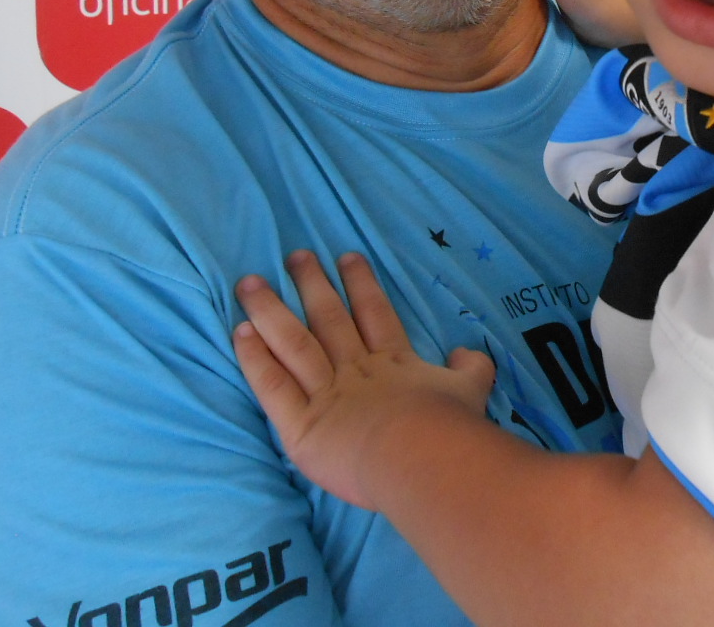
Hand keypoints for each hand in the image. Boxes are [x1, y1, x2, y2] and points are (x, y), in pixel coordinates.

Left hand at [233, 251, 495, 509]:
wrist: (421, 459)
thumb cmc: (449, 428)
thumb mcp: (472, 390)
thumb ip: (471, 368)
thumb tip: (467, 352)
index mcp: (394, 363)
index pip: (374, 314)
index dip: (361, 284)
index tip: (347, 256)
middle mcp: (356, 371)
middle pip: (328, 319)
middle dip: (311, 284)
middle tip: (294, 255)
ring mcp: (326, 395)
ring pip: (293, 343)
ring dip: (271, 310)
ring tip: (250, 283)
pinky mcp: (301, 426)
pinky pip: (273, 387)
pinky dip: (256, 359)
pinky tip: (241, 332)